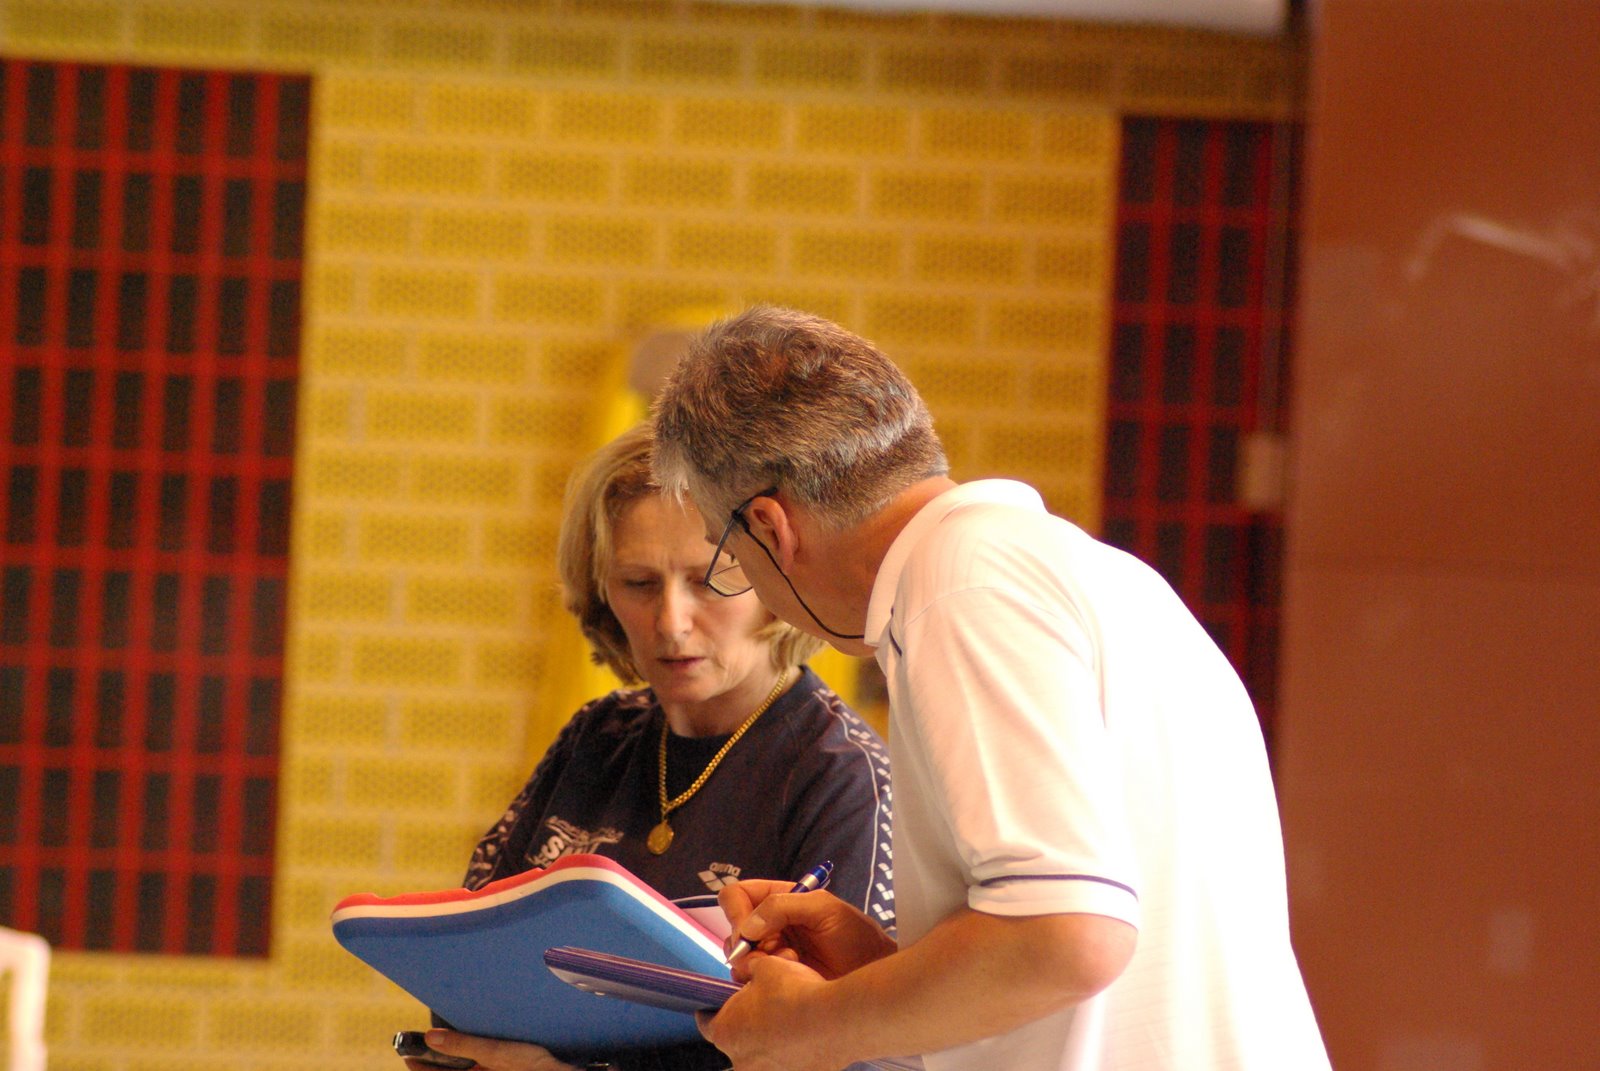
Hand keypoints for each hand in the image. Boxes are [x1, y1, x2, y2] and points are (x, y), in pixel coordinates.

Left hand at [418, 1029, 579, 1070]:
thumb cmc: (532, 1067)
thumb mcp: (495, 1052)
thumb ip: (463, 1045)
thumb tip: (431, 1036)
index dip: (417, 1063)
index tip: (406, 1050)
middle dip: (433, 1060)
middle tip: (421, 1043)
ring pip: (462, 1069)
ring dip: (451, 1058)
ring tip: (444, 1040)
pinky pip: (477, 1066)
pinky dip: (468, 1059)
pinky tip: (473, 1046)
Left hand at [697, 955, 839, 1070]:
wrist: (836, 1021)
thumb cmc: (795, 994)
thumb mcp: (766, 966)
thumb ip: (752, 971)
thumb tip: (753, 971)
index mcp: (726, 1033)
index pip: (707, 1023)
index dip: (713, 1009)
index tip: (719, 1003)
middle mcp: (742, 1062)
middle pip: (737, 1042)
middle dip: (747, 1025)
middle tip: (764, 1006)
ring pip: (764, 1056)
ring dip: (771, 1042)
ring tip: (790, 1021)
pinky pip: (790, 1064)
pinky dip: (794, 1052)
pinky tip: (809, 1034)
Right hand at [719, 881, 894, 981]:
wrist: (874, 974)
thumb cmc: (857, 937)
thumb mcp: (825, 909)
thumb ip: (783, 906)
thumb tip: (747, 927)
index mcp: (780, 899)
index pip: (738, 895)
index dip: (736, 911)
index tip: (748, 931)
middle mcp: (771, 925)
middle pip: (733, 929)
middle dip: (746, 943)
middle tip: (772, 951)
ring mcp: (772, 954)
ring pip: (738, 958)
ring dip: (759, 962)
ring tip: (792, 962)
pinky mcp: (775, 978)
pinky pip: (751, 980)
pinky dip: (766, 977)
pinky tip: (792, 975)